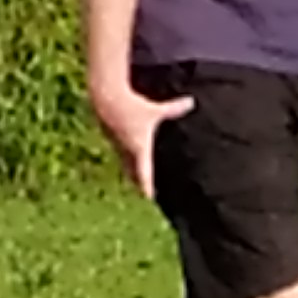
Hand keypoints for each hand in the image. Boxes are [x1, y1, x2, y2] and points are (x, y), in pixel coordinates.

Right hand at [89, 82, 195, 201]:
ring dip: (131, 175)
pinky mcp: (113, 139)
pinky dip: (126, 162)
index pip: (143, 172)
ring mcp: (118, 145)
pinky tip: (129, 163)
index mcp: (138, 147)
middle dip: (139, 184)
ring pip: (125, 165)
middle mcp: (126, 150)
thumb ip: (173, 109)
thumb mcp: (155, 111)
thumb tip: (192, 102)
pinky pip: (121, 155)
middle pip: (133, 173)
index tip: (149, 199)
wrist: (105, 98)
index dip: (147, 186)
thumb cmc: (131, 106)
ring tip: (137, 186)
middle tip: (146, 197)